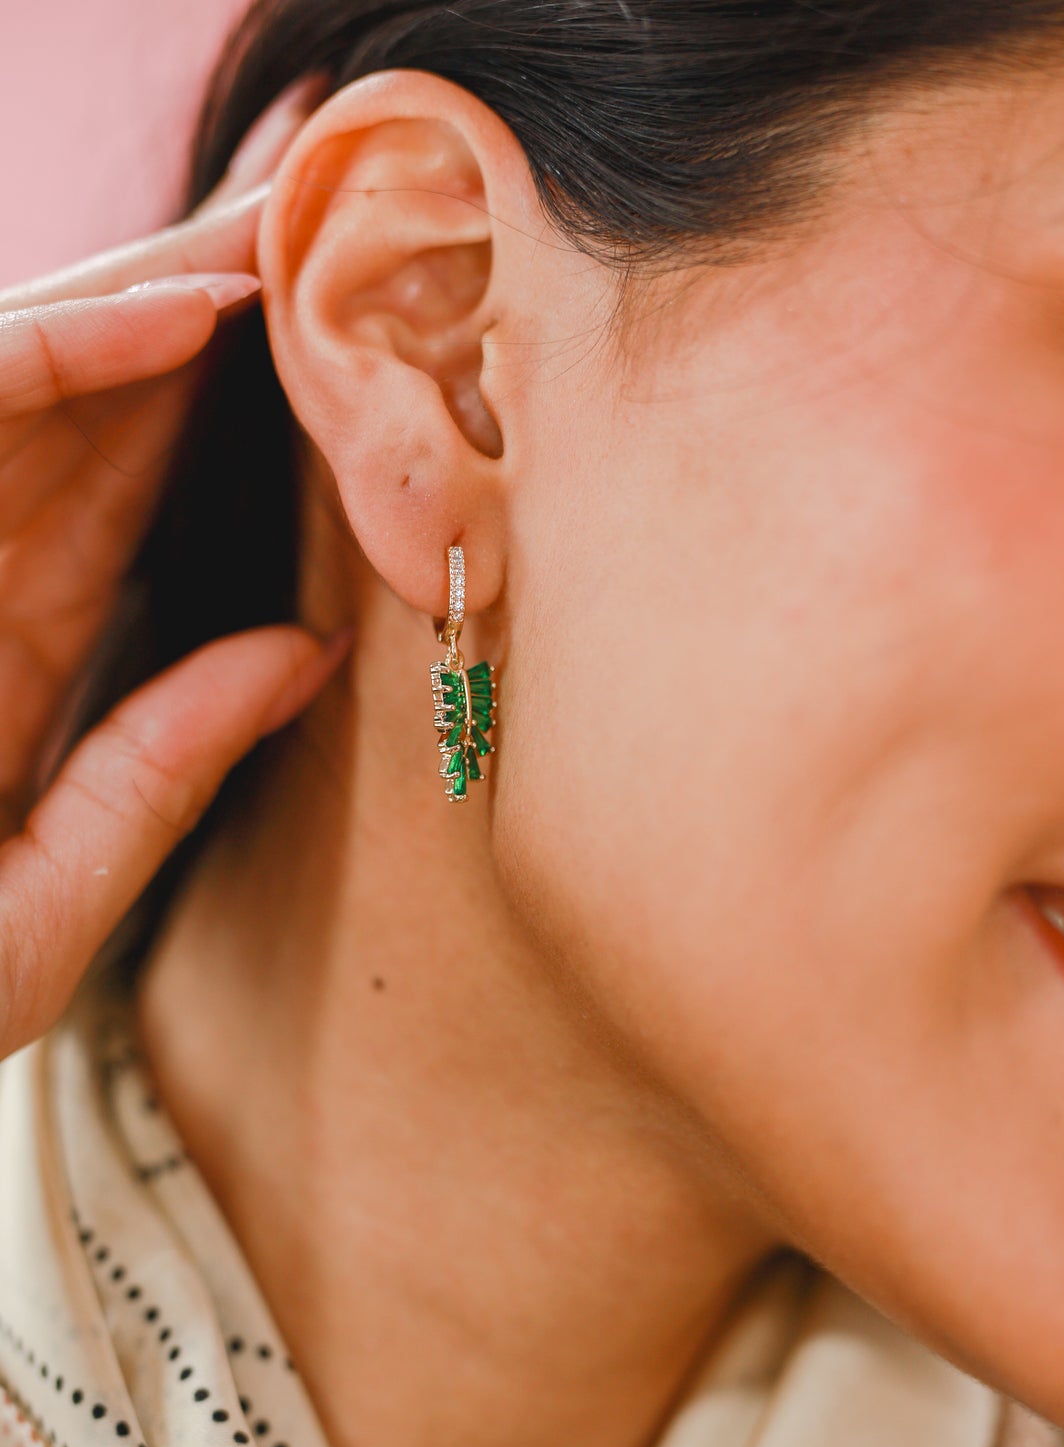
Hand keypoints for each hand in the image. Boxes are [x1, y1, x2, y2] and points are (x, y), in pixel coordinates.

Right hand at [0, 76, 347, 1054]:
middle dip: (197, 323)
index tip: (333, 364)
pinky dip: (60, 357)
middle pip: (89, 421)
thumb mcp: (45, 898)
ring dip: (154, 299)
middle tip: (318, 237)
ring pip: (31, 382)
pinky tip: (183, 313)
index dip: (221, 424)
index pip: (123, 509)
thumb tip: (304, 654)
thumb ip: (160, 771)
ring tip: (280, 231)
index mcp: (4, 657)